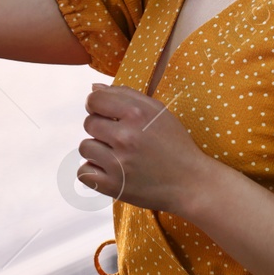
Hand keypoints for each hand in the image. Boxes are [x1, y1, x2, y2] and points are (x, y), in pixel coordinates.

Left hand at [77, 83, 220, 214]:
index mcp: (138, 114)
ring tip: (118, 155)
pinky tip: (111, 171)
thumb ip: (126, 95)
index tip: (104, 113)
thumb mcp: (158, 112)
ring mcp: (118, 163)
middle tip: (120, 138)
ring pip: (85, 147)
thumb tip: (94, 88)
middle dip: (101, 128)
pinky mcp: (113, 186)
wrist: (190, 183)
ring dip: (98, 150)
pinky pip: (83, 172)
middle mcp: (126, 137)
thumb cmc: (174, 144)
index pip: (95, 100)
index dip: (96, 105)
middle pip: (89, 124)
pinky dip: (94, 172)